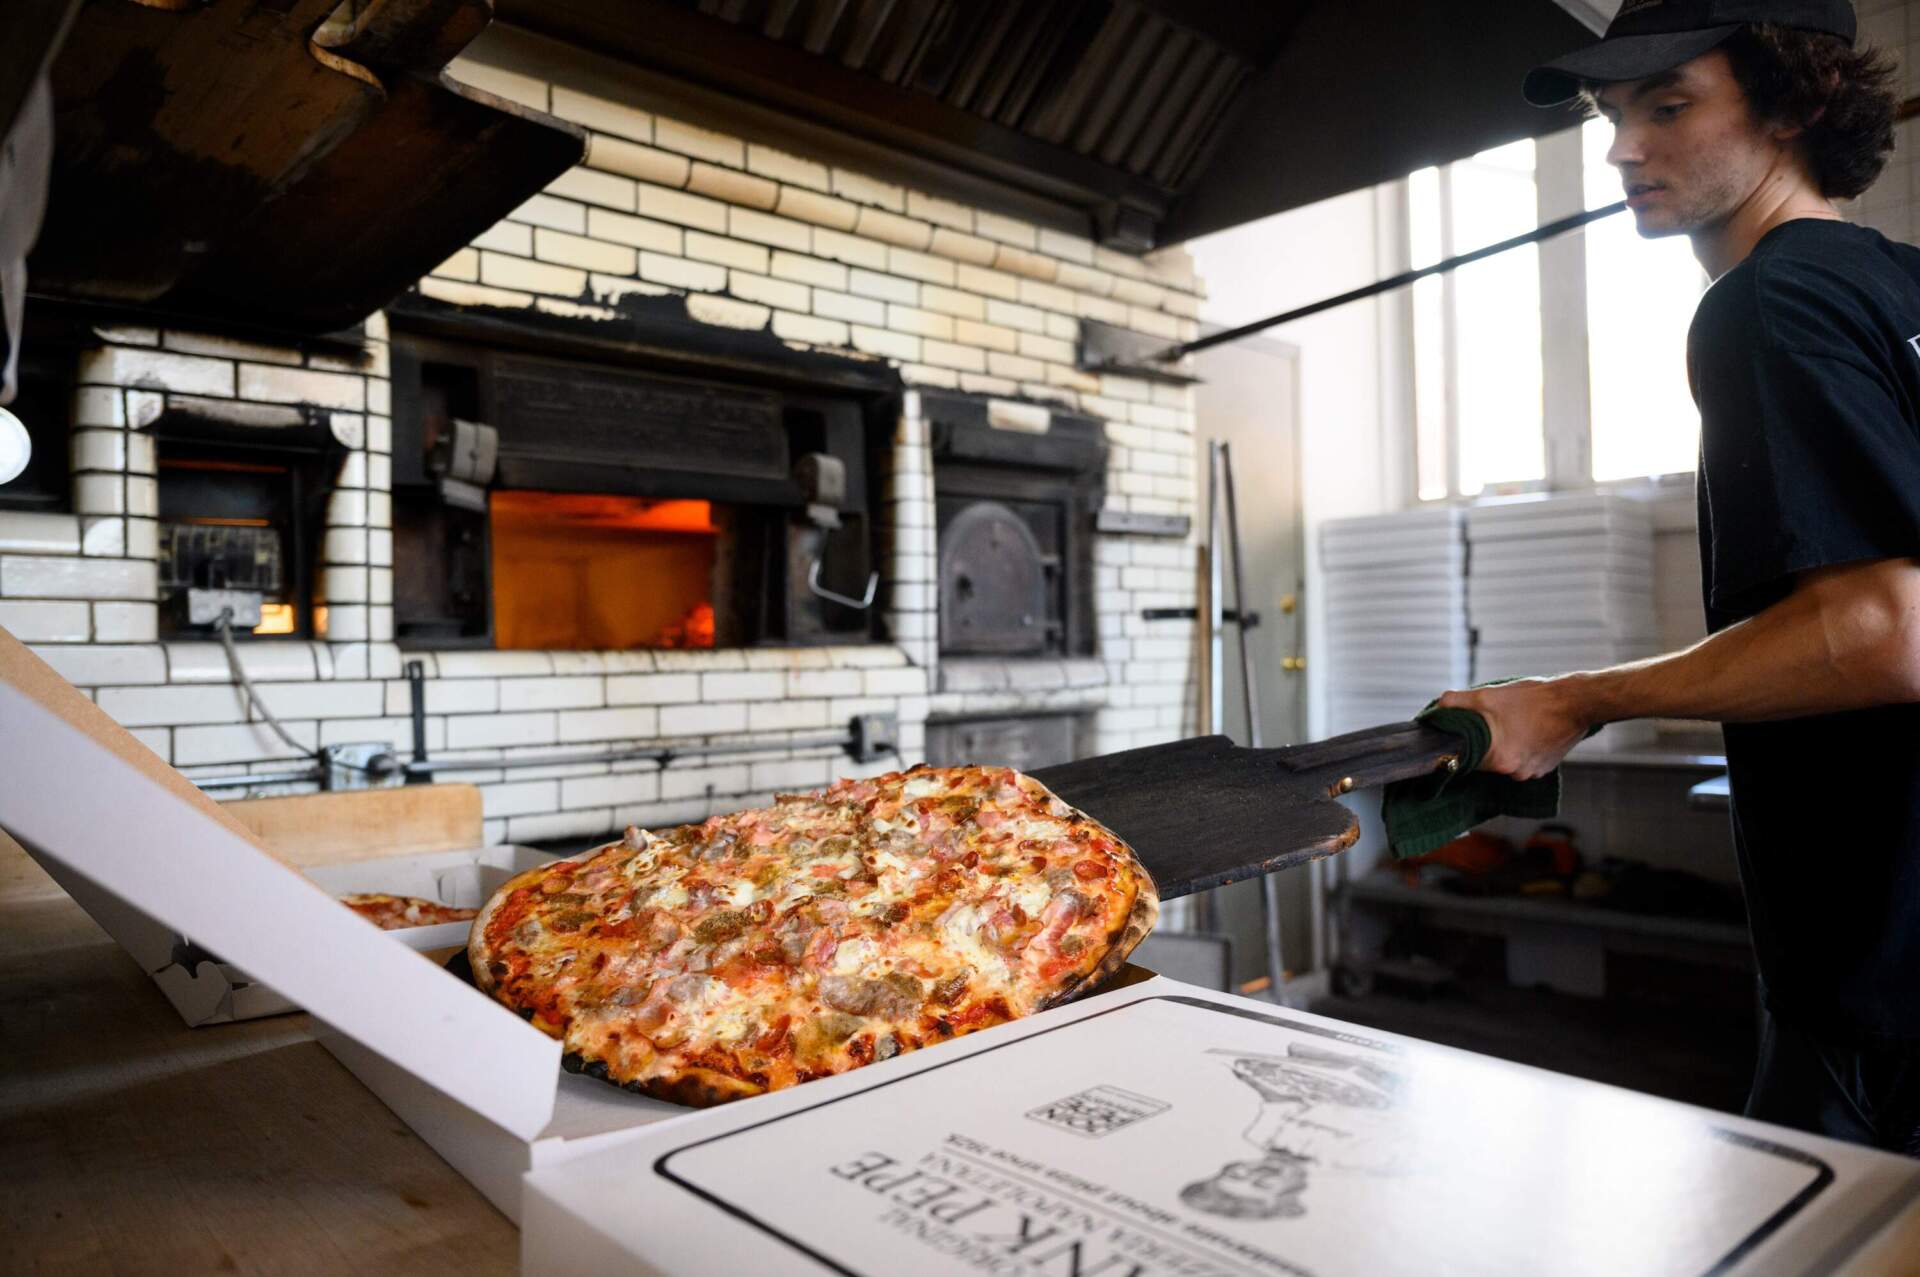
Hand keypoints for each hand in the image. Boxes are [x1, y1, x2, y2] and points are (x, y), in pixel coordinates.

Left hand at [1436, 678, 1591, 779]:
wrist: (1576, 703)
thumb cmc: (1533, 699)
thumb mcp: (1489, 695)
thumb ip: (1458, 702)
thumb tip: (1439, 704)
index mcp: (1498, 759)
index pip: (1466, 760)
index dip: (1461, 748)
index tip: (1459, 737)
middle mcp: (1514, 772)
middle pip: (1485, 761)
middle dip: (1483, 743)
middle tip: (1487, 724)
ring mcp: (1531, 773)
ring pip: (1504, 761)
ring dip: (1502, 746)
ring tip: (1509, 724)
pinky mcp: (1544, 769)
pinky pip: (1522, 762)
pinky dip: (1519, 749)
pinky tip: (1523, 731)